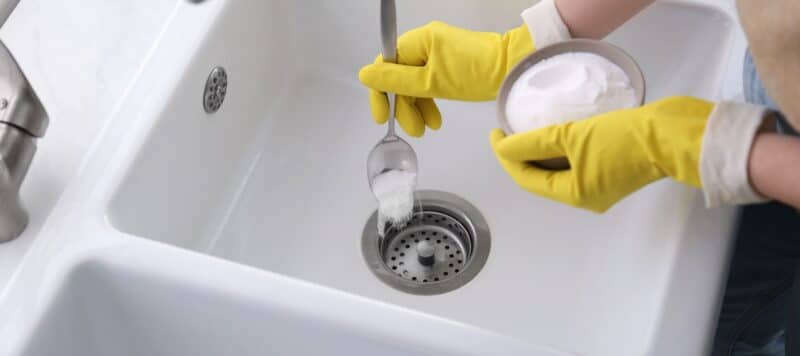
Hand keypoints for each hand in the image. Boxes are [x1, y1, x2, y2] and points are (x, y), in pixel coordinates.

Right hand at [359, 21, 532, 136]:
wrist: (512, 69)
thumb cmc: (476, 73)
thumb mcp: (431, 82)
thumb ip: (396, 80)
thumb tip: (365, 75)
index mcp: (418, 41)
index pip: (386, 66)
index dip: (381, 93)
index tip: (382, 116)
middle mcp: (425, 43)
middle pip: (400, 77)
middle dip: (404, 106)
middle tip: (413, 130)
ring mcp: (437, 54)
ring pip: (414, 84)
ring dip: (417, 108)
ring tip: (426, 129)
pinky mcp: (448, 65)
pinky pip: (429, 83)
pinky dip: (429, 102)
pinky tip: (434, 119)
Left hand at [490, 97, 713, 211]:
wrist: (673, 134)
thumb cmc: (625, 138)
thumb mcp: (573, 135)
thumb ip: (534, 142)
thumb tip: (504, 147)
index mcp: (575, 194)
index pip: (527, 179)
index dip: (507, 157)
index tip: (495, 133)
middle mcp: (586, 196)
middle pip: (541, 178)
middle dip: (520, 157)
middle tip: (506, 131)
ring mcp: (601, 186)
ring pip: (558, 171)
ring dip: (540, 153)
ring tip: (525, 130)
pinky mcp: (613, 171)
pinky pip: (575, 164)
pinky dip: (561, 151)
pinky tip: (554, 132)